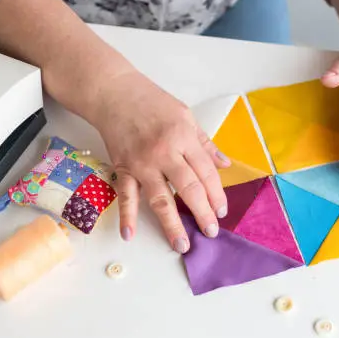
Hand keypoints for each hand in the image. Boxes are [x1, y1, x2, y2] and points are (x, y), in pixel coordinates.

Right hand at [94, 70, 229, 252]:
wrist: (113, 92)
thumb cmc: (152, 102)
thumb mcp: (186, 116)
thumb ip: (204, 143)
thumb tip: (225, 164)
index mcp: (184, 137)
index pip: (206, 172)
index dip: (217, 194)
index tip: (222, 211)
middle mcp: (165, 152)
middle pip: (188, 189)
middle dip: (202, 213)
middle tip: (211, 232)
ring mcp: (142, 162)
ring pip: (160, 198)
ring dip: (171, 224)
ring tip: (182, 245)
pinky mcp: (122, 167)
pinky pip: (126, 195)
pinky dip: (127, 216)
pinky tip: (130, 235)